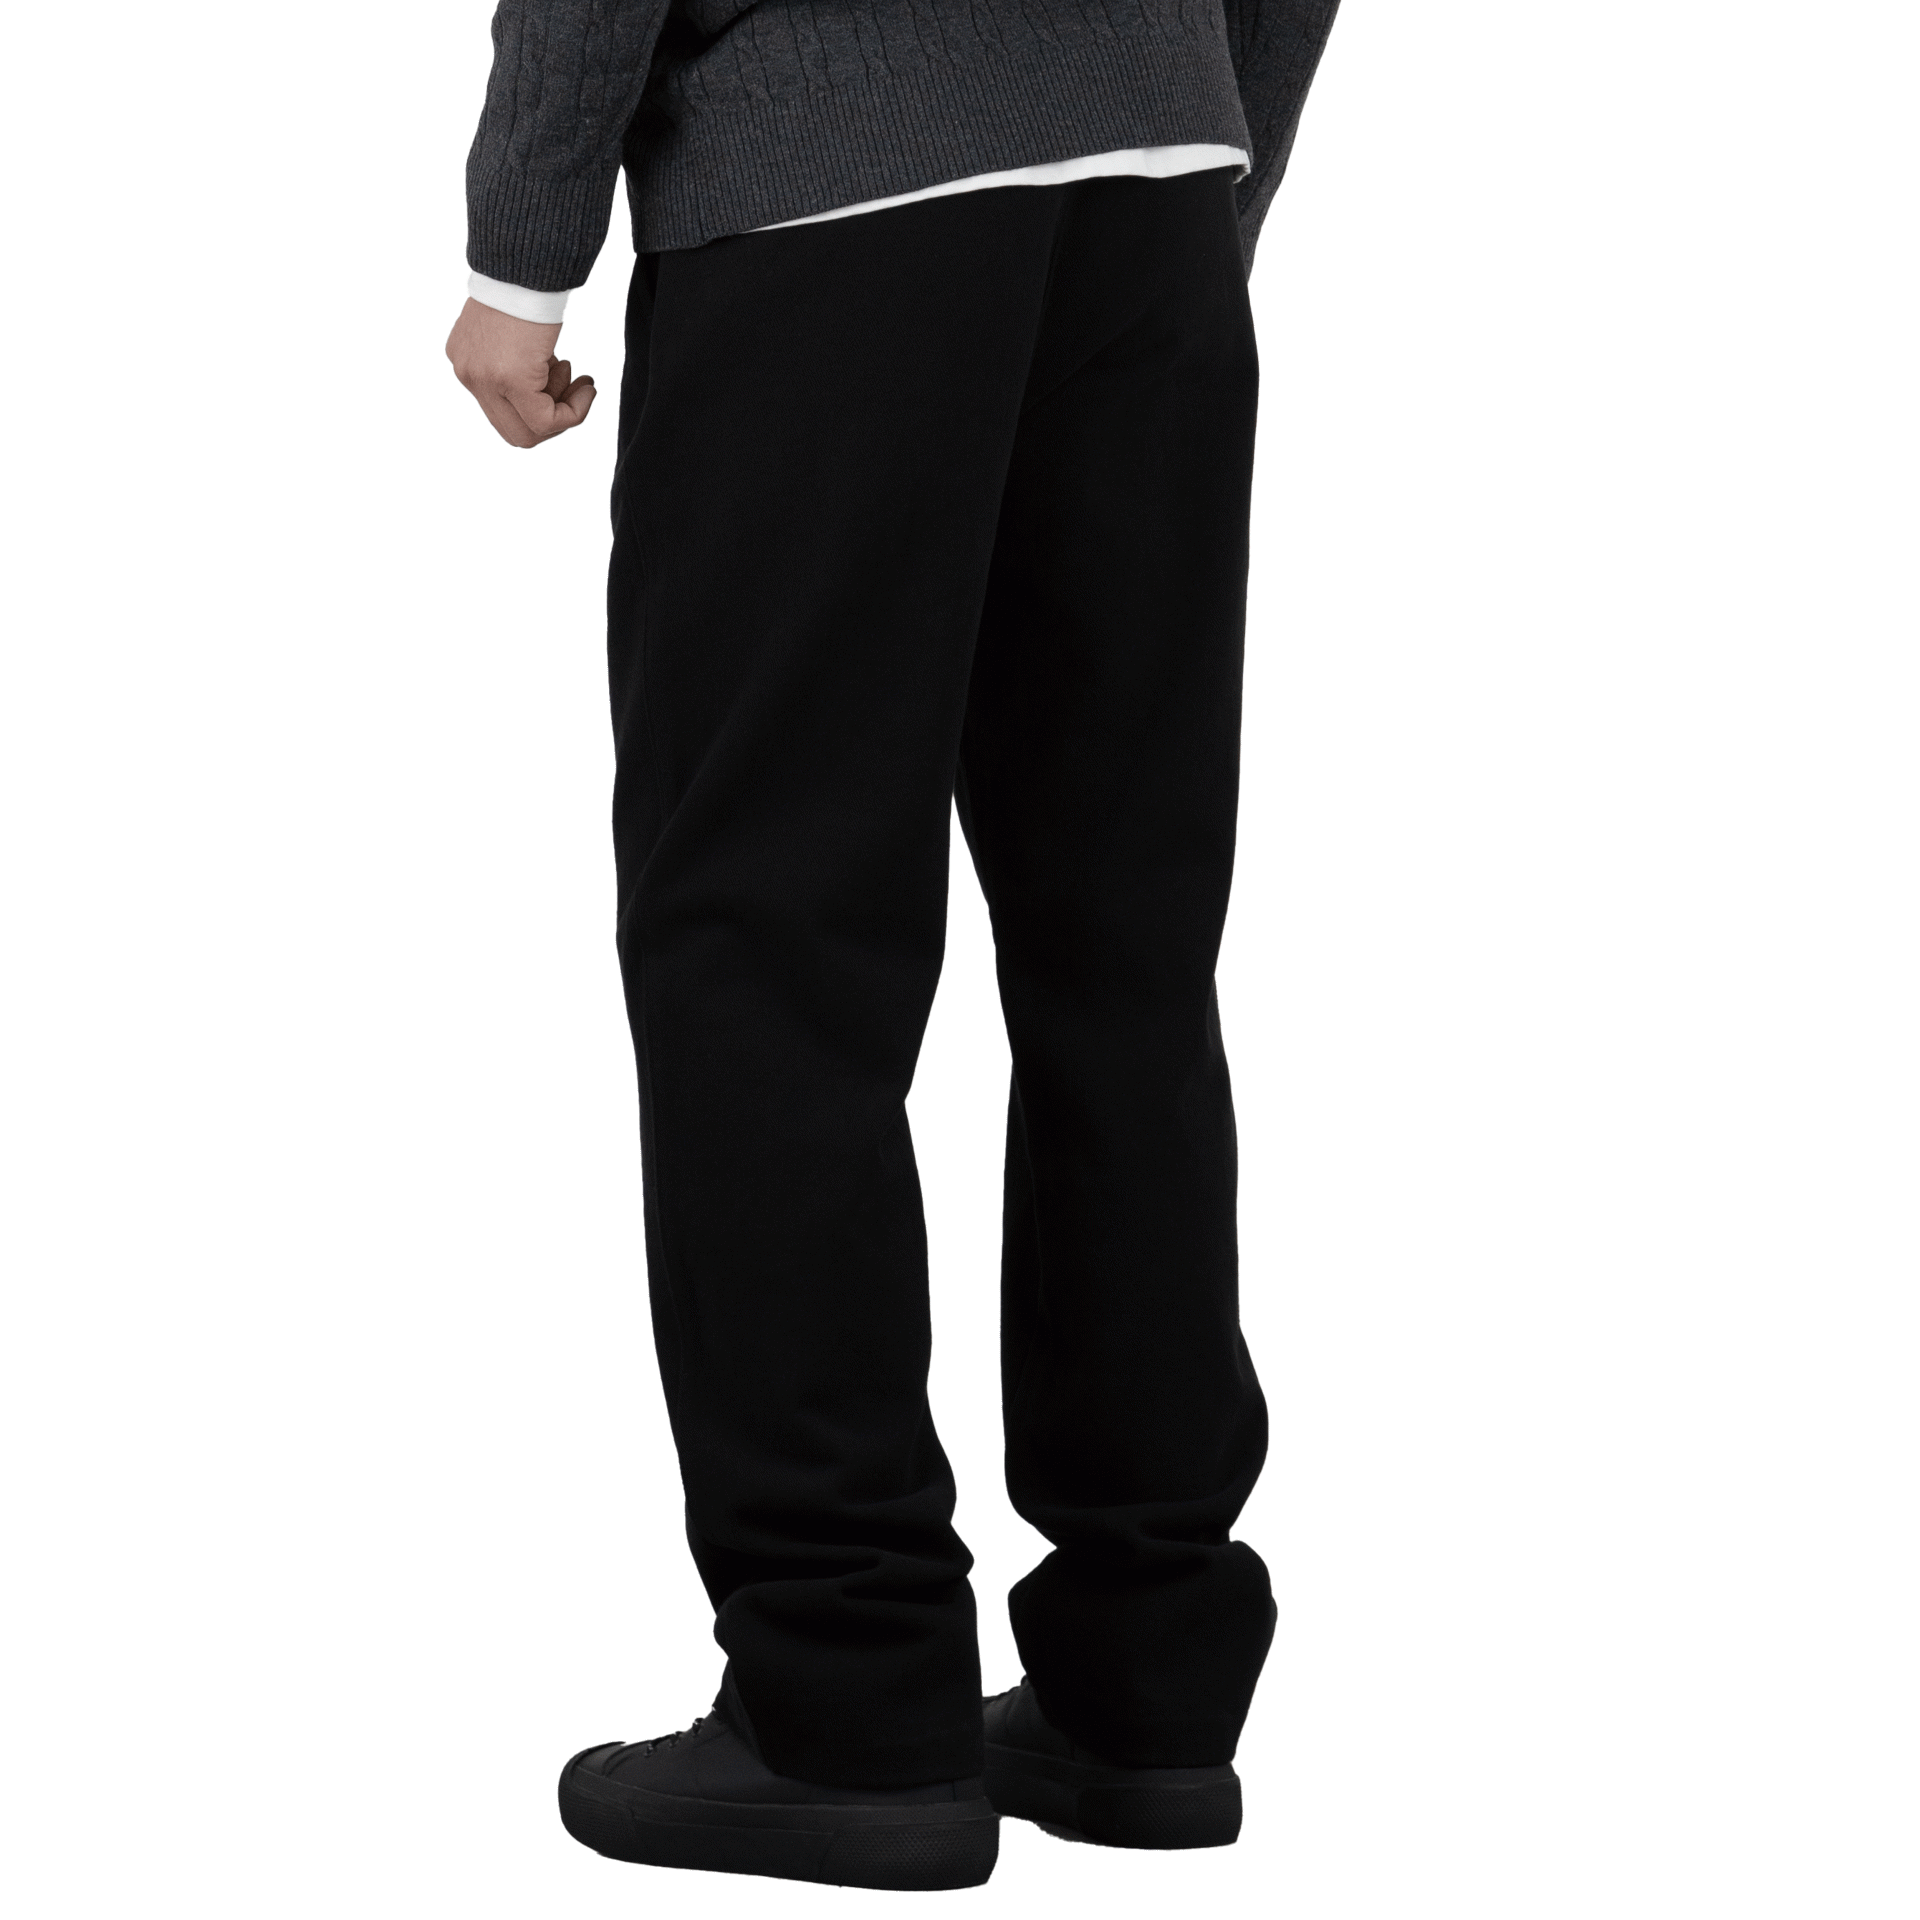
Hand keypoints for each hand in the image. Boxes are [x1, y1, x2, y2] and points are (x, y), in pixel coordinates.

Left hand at [445, 299, 596, 447]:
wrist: (528, 258)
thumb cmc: (528, 284)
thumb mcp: (514, 331)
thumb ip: (516, 362)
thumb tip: (540, 388)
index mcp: (465, 361)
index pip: (502, 411)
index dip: (539, 405)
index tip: (564, 377)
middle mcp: (468, 374)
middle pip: (514, 432)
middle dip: (552, 418)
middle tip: (575, 386)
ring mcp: (484, 380)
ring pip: (530, 432)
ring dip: (563, 410)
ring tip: (572, 370)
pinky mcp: (509, 380)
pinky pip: (546, 421)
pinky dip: (573, 411)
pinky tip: (585, 383)